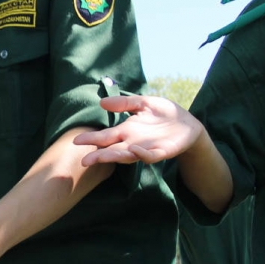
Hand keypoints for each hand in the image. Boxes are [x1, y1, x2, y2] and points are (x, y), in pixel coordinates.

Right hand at [73, 95, 204, 165]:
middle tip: (84, 160)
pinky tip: (135, 150)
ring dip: (116, 157)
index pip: (105, 137)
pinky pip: (151, 156)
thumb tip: (102, 102)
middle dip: (99, 156)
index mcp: (126, 131)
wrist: (188, 123)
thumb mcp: (143, 103)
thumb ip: (125, 104)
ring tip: (103, 157)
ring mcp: (146, 148)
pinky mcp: (162, 151)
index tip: (76, 141)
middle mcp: (132, 142)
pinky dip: (142, 154)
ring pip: (128, 156)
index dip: (91, 139)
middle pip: (112, 150)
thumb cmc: (164, 114)